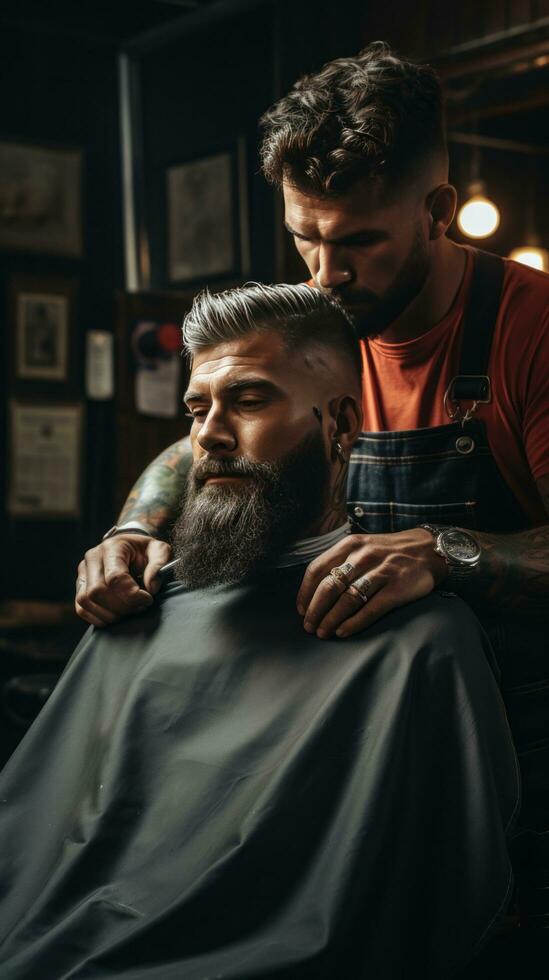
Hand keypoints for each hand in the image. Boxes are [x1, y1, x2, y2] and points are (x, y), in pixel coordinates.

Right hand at [75, 534, 171, 626]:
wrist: (131, 549)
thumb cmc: (145, 551)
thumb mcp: (159, 550)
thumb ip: (159, 565)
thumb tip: (151, 587)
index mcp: (112, 547)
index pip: (114, 577)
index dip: (132, 594)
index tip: (148, 599)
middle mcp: (93, 558)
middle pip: (97, 591)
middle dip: (122, 606)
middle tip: (140, 607)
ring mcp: (83, 572)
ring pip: (86, 601)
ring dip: (110, 614)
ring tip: (129, 611)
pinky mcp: (80, 586)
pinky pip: (81, 608)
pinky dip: (98, 618)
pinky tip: (116, 616)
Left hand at [296, 528, 448, 638]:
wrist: (429, 550)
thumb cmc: (389, 552)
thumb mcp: (363, 546)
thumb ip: (341, 561)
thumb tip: (315, 590)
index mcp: (350, 545)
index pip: (317, 569)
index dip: (305, 592)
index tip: (300, 609)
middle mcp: (363, 556)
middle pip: (329, 587)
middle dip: (315, 610)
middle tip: (308, 626)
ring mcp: (381, 572)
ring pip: (347, 599)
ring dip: (331, 619)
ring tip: (323, 632)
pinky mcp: (396, 588)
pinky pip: (370, 609)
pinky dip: (354, 623)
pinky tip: (343, 632)